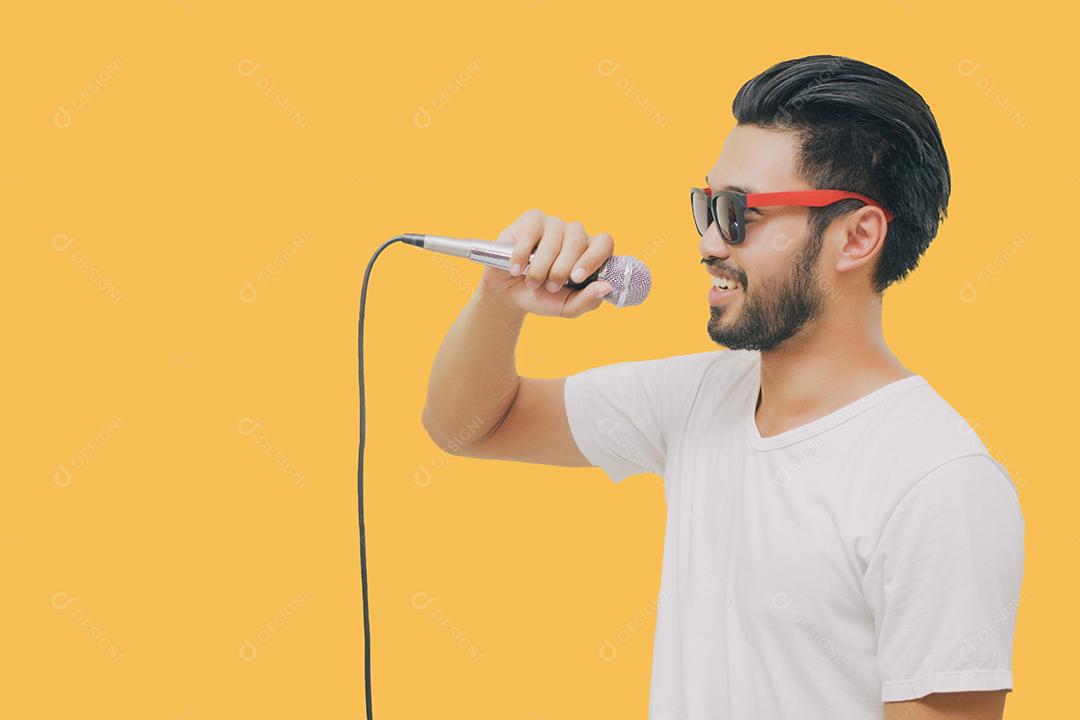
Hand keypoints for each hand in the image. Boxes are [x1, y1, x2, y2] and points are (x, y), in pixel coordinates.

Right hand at [480, 209, 614, 317]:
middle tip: (551, 287)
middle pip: (577, 242)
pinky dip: (522, 255)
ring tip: (532, 282)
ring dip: (540, 267)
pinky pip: (531, 233)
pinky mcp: (532, 219)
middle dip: (561, 270)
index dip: (593, 258)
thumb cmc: (542, 296)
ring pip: (553, 240)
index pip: (604, 243)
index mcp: (589, 252)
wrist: (509, 293)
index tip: (576, 278)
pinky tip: (517, 269)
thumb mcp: (566, 307)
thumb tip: (606, 287)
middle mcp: (574, 234)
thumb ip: (588, 300)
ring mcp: (554, 224)